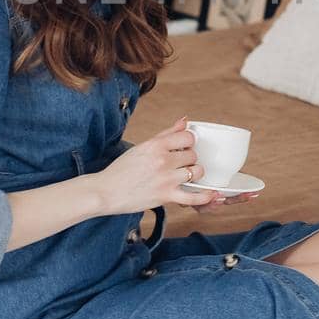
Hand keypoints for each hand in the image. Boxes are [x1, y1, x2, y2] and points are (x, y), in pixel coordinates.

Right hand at [97, 115, 258, 213]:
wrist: (106, 191)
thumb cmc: (122, 169)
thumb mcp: (143, 146)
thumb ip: (166, 134)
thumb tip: (185, 121)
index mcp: (156, 145)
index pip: (188, 137)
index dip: (189, 142)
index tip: (184, 147)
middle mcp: (163, 160)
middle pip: (193, 155)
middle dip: (190, 159)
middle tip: (181, 165)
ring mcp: (166, 178)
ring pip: (196, 172)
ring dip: (194, 174)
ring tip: (186, 176)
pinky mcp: (166, 196)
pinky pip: (193, 197)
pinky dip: (205, 196)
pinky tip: (213, 194)